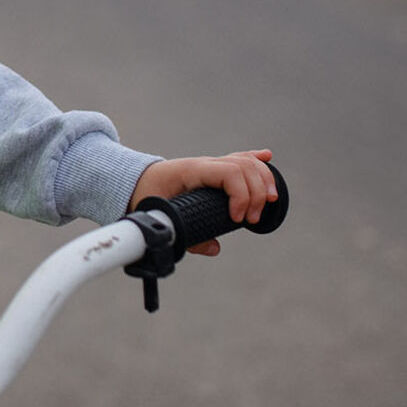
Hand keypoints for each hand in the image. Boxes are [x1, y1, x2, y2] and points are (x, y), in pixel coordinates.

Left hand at [126, 149, 277, 255]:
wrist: (137, 183)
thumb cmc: (147, 199)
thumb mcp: (161, 218)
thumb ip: (186, 237)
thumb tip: (214, 248)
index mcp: (191, 171)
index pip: (228, 172)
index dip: (241, 195)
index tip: (237, 220)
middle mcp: (204, 164)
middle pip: (243, 167)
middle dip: (256, 193)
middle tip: (252, 220)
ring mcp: (210, 164)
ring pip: (244, 161)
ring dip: (262, 179)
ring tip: (269, 201)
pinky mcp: (214, 169)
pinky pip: (238, 158)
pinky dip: (255, 159)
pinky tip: (267, 158)